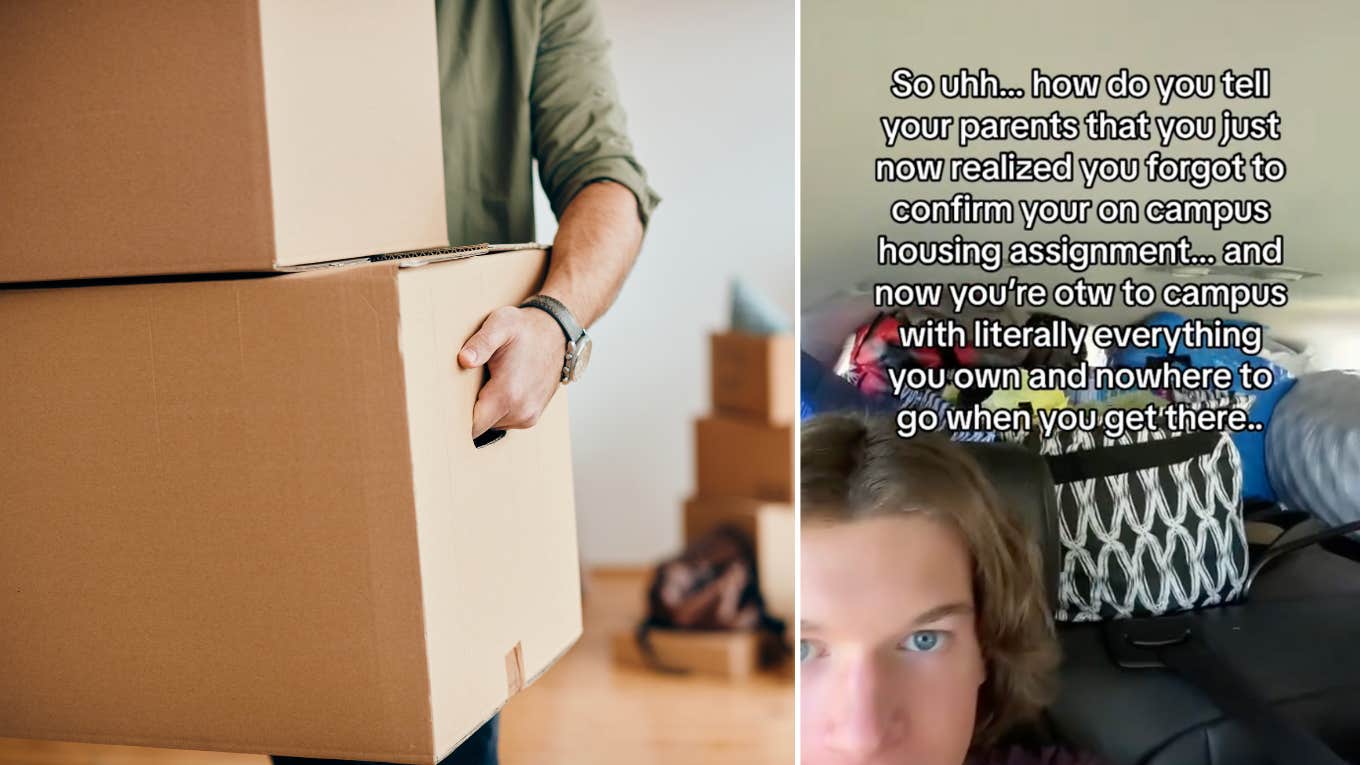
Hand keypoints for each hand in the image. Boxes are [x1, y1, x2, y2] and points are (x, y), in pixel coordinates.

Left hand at [458, 306, 564, 437]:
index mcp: (508, 394)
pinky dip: (497, 409)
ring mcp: (528, 417)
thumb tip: (464, 359)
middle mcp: (521, 411)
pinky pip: (504, 421)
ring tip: (485, 383)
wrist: (556, 334)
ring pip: (492, 425)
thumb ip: (481, 342)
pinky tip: (497, 388)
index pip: (472, 426)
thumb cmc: (526, 329)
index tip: (445, 404)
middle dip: (468, 411)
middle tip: (463, 386)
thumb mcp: (501, 324)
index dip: (455, 417)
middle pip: (480, 427)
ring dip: (484, 410)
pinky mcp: (531, 417)